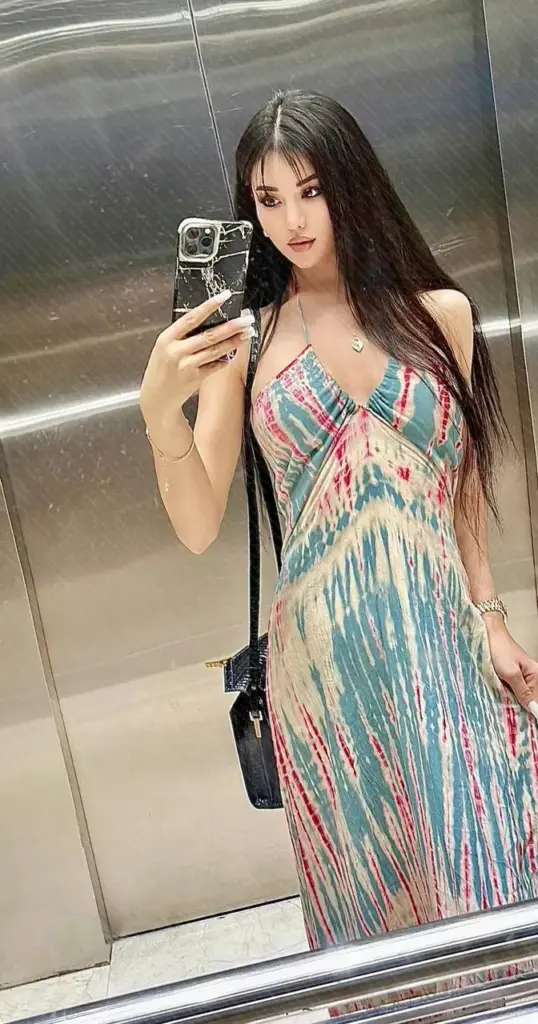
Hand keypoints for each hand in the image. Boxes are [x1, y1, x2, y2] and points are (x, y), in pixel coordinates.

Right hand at [140, 291, 254, 441]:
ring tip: (247, 334)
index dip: (209, 306)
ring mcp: (186, 366)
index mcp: (167, 338)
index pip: (191, 317)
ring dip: (234, 342)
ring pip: (215, 351)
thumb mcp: (164, 347)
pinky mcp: (195, 379)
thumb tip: (210, 321)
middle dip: (231, 327)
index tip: (225, 296)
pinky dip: (225, 360)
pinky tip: (234, 353)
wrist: (156, 398)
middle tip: (247, 320)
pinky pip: (215, 366)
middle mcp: (176, 351)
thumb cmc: (162, 369)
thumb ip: (182, 335)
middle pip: (209, 335)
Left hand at [485, 614, 537, 718]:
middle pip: (527, 699)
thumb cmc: (498, 648)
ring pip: (516, 696)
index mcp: (535, 674)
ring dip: (510, 701)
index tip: (525, 722)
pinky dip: (503, 694)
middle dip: (519, 707)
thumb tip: (534, 708)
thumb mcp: (511, 673)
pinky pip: (508, 690)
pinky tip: (497, 698)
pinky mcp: (505, 676)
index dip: (531, 711)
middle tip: (510, 715)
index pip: (536, 700)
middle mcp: (528, 676)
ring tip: (502, 705)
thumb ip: (522, 692)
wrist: (484, 633)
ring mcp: (516, 676)